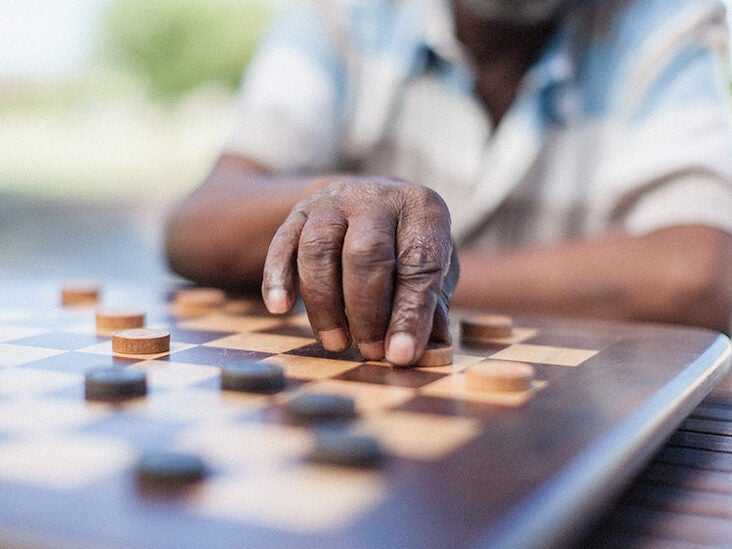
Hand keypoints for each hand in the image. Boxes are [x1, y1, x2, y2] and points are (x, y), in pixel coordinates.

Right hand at [262, 177, 457, 365]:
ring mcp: (334, 201)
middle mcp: (377, 198)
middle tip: (370, 351)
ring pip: (319, 249)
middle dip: (366, 311)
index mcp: (422, 209)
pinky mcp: (299, 212)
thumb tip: (427, 348)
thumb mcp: (435, 266)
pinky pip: (282, 244)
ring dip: (324, 304)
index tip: (400, 355)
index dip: (410, 314)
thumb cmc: (406, 244)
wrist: (366, 200)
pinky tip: (280, 308)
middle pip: (366, 253)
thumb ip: (432, 304)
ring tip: (336, 343)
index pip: (419, 264)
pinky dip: (278, 278)